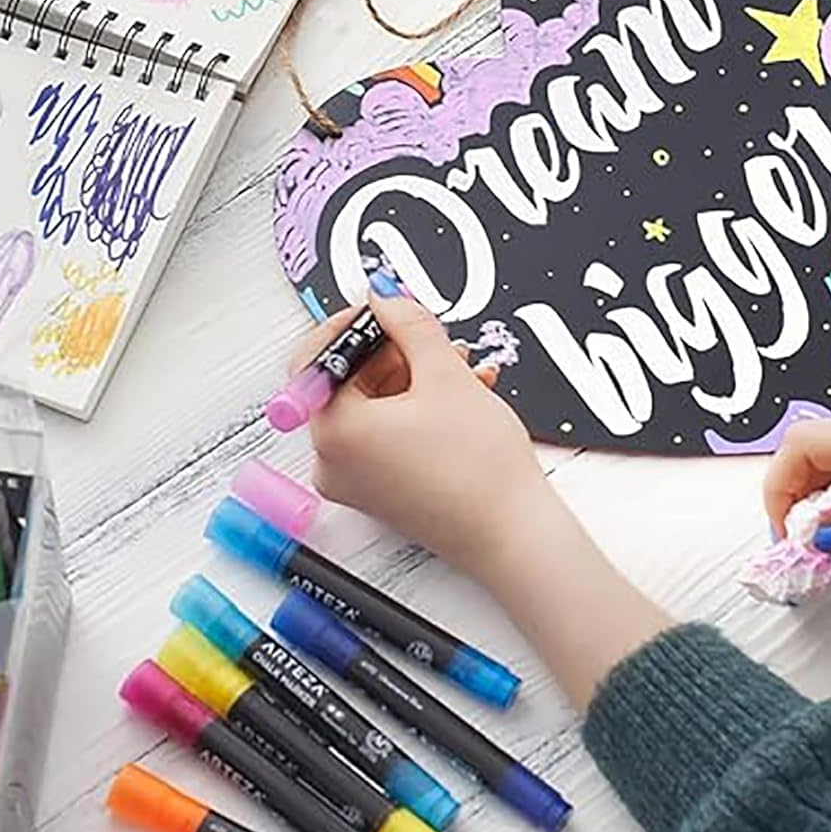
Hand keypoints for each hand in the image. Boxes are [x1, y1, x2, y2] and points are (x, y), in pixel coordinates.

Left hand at [306, 288, 550, 573]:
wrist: (512, 535)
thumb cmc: (478, 468)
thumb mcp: (444, 374)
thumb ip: (408, 323)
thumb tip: (384, 296)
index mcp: (335, 429)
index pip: (318, 357)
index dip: (352, 324)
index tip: (384, 308)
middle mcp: (333, 460)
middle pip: (347, 381)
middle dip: (393, 351)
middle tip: (431, 336)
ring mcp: (356, 481)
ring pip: (373, 406)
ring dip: (414, 377)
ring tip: (461, 366)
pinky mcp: (380, 493)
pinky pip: (387, 434)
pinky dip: (417, 409)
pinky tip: (462, 395)